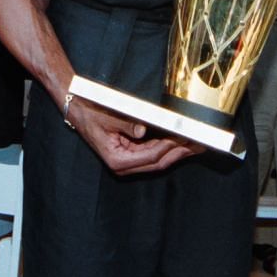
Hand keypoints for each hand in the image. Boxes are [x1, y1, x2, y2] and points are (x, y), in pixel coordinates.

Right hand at [64, 94, 201, 174]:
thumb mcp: (107, 118)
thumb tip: (142, 130)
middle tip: (198, 145)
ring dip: (177, 153)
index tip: (184, 138)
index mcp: (117, 159)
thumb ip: (125, 124)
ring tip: (195, 145)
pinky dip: (167, 149)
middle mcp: (124, 165)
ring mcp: (128, 162)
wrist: (78, 111)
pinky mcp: (130, 155)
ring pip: (158, 161)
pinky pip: (153, 155)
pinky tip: (180, 143)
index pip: (150, 156)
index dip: (169, 147)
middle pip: (158, 163)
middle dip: (179, 154)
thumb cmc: (90, 115)